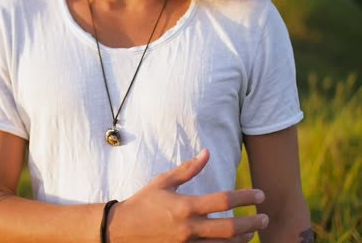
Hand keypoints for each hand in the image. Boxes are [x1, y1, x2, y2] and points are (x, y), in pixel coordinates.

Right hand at [107, 149, 267, 242]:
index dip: (245, 197)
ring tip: (252, 231)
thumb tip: (207, 153)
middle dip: (252, 223)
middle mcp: (189, 227)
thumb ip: (188, 170)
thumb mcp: (163, 182)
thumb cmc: (143, 203)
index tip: (260, 195)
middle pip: (230, 228)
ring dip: (242, 239)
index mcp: (185, 206)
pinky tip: (233, 242)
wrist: (121, 230)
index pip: (223, 200)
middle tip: (265, 217)